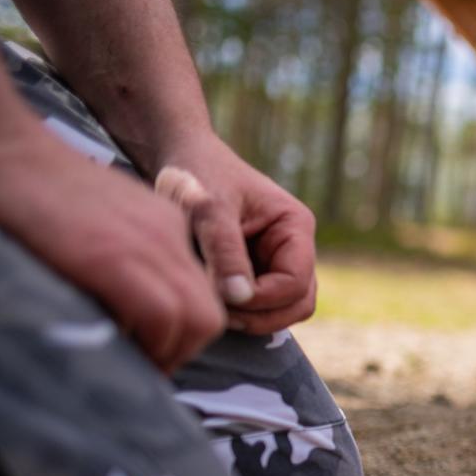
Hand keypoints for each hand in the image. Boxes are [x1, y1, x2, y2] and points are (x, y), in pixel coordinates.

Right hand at [0, 132, 223, 370]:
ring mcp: (146, 246)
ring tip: (132, 365)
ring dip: (168, 355)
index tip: (152, 350)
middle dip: (182, 351)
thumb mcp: (102, 224)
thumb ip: (125, 259)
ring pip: (196, 320)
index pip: (201, 294)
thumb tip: (126, 313)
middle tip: (146, 366)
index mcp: (166, 228)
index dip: (182, 333)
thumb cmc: (39, 195)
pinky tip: (117, 350)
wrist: (8, 152)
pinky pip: (161, 315)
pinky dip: (149, 345)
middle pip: (209, 314)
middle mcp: (168, 236)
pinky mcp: (113, 258)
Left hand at [153, 134, 316, 333]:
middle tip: (218, 311)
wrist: (177, 157)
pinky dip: (241, 312)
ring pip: (284, 309)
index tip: (223, 297)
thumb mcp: (207, 209)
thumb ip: (225, 251)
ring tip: (214, 308)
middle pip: (298, 303)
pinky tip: (211, 301)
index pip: (296, 282)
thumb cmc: (195, 174)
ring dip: (253, 318)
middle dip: (262, 315)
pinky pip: (262, 306)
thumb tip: (240, 298)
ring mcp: (278, 261)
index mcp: (295, 226)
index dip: (263, 299)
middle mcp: (294, 247)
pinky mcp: (257, 271)